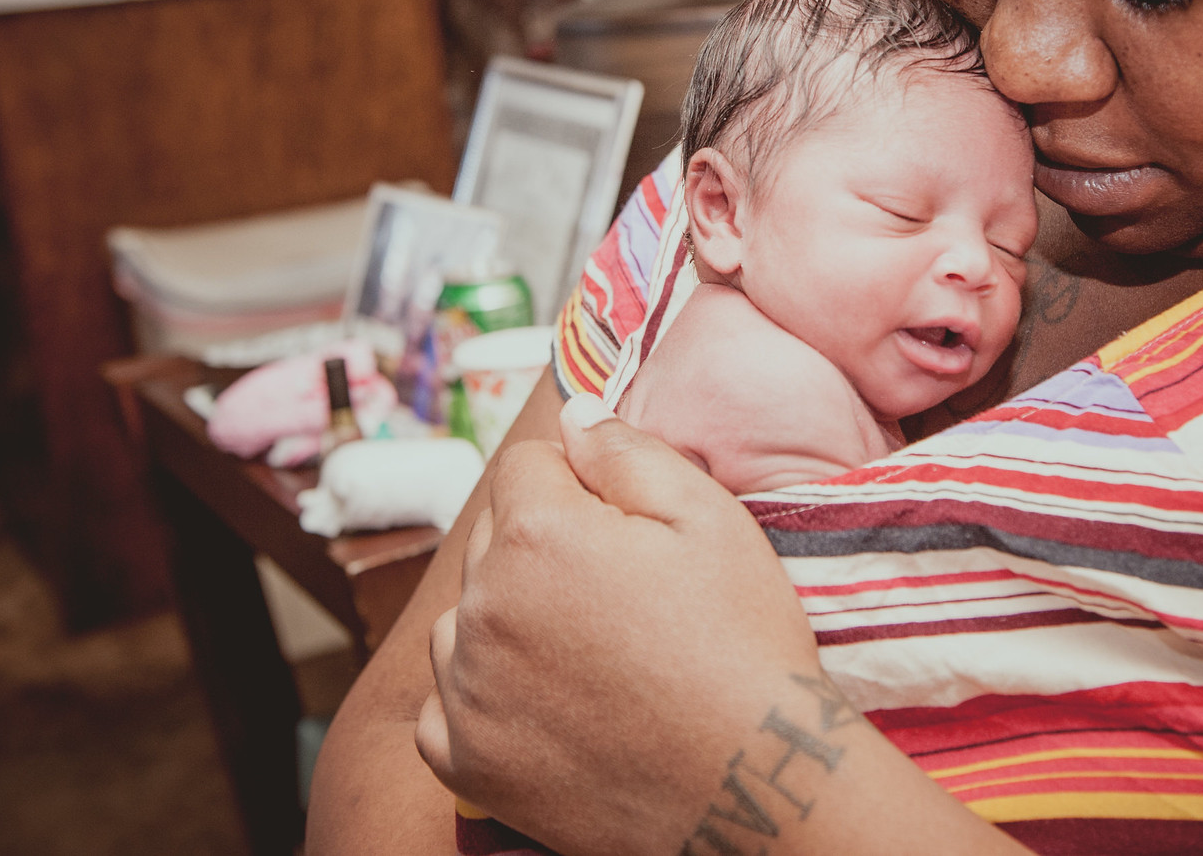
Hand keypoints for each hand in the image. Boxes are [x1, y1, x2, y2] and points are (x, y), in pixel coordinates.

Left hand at [417, 394, 828, 854]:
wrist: (759, 786)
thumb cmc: (742, 647)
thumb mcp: (710, 520)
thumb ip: (627, 452)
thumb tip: (573, 415)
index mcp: (536, 533)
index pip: (525, 465)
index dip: (579, 481)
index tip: (626, 525)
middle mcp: (482, 607)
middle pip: (494, 539)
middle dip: (545, 546)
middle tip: (624, 593)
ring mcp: (467, 691)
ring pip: (464, 619)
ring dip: (507, 619)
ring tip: (589, 651)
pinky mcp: (468, 763)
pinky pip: (443, 707)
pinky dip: (481, 700)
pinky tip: (545, 704)